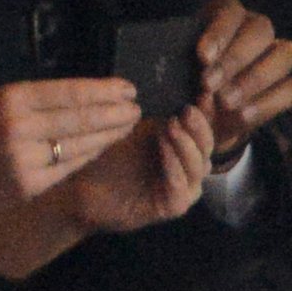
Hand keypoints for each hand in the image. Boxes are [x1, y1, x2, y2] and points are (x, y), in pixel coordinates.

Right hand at [0, 77, 141, 214]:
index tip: (128, 88)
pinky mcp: (28, 185)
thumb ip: (41, 99)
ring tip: (127, 125)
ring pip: (79, 145)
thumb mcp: (1, 102)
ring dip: (108, 135)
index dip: (104, 91)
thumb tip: (92, 94)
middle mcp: (18, 128)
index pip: (70, 92)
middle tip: (137, 108)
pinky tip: (104, 146)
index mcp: (12, 99)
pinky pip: (68, 167)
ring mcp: (23, 159)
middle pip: (80, 119)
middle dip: (114, 113)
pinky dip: (89, 155)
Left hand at [48, 105, 214, 235]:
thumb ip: (158, 112)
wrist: (84, 187)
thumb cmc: (110, 155)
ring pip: (199, 168)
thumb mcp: (135, 127)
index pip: (204, 129)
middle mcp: (188, 169)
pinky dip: (175, 169)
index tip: (203, 93)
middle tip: (184, 112)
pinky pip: (181, 190)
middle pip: (207, 148)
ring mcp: (182, 190)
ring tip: (171, 128)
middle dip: (198, 128)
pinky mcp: (170, 208)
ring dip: (186, 145)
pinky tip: (164, 152)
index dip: (207, 113)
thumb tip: (176, 81)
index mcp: (184, 148)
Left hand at [189, 0, 291, 162]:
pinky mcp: (287, 86)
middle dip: (234, 59)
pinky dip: (268, 103)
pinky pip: (291, 88)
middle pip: (261, 30)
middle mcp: (255, 29)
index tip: (202, 56)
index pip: (230, 12)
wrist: (198, 120)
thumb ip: (178, 67)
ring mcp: (276, 56)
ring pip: (284, 55)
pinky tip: (242, 116)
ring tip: (225, 102)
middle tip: (208, 84)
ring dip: (254, 79)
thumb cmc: (181, 85)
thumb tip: (179, 70)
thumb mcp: (173, 74)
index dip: (219, 33)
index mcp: (226, 15)